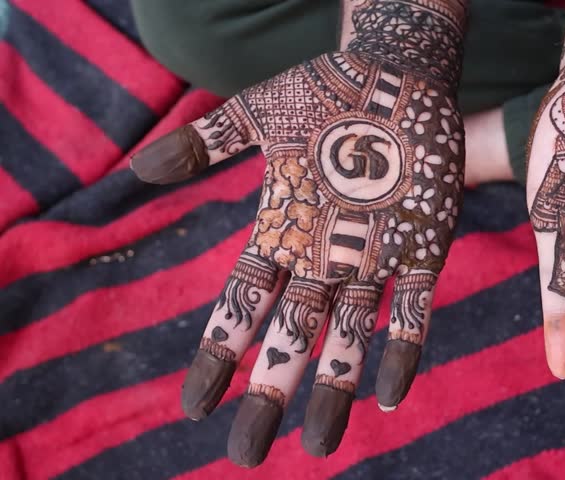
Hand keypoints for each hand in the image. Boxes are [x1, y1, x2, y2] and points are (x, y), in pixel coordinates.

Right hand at [131, 1, 465, 465]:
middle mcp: (324, 256)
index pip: (242, 304)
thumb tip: (136, 169)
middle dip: (270, 391)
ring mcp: (374, 258)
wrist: (399, 73)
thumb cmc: (326, 91)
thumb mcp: (258, 115)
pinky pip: (411, 310)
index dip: (218, 353)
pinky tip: (388, 396)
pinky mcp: (423, 251)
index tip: (195, 405)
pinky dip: (401, 351)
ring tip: (322, 447)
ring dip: (335, 388)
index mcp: (282, 231)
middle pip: (290, 335)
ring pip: (349, 335)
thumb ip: (204, 143)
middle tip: (247, 454)